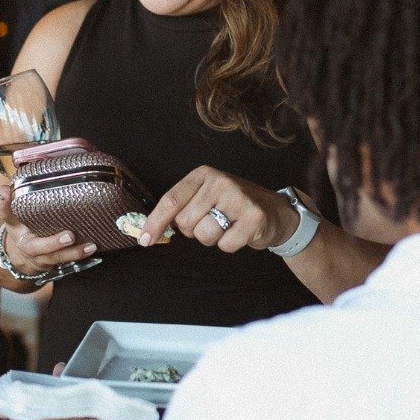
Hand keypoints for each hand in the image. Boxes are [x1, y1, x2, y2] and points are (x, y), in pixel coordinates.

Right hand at [0, 182, 97, 276]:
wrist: (26, 256)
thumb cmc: (26, 226)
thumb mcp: (19, 213)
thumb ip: (19, 196)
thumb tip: (13, 180)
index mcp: (15, 227)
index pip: (6, 214)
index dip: (4, 204)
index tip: (5, 192)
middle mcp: (27, 244)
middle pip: (37, 247)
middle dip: (54, 243)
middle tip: (70, 236)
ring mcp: (41, 257)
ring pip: (56, 258)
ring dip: (73, 253)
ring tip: (89, 246)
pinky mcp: (54, 262)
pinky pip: (67, 261)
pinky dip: (79, 255)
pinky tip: (92, 248)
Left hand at [137, 166, 300, 252]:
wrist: (275, 210)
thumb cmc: (232, 205)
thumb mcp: (206, 196)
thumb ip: (181, 208)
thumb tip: (148, 232)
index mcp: (204, 174)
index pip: (171, 200)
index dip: (155, 222)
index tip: (144, 240)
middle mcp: (220, 181)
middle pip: (186, 222)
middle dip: (194, 230)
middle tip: (212, 221)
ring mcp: (238, 198)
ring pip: (204, 235)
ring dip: (212, 239)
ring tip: (227, 226)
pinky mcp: (254, 217)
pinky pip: (225, 245)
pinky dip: (230, 245)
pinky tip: (240, 232)